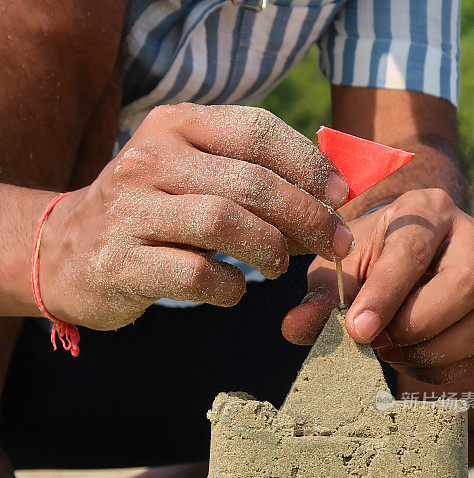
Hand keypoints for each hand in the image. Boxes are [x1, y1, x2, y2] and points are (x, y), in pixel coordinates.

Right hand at [41, 104, 352, 329]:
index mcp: (174, 126)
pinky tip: (232, 291)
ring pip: (222, 221)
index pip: (255, 130)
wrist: (67, 251)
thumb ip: (248, 177)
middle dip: (307, 215)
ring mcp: (130, 210)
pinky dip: (229, 288)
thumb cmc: (151, 213)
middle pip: (249, 181)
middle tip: (335, 244)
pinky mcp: (121, 262)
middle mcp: (149, 159)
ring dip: (269, 248)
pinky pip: (195, 273)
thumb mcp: (191, 176)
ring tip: (278, 266)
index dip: (308, 164)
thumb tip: (328, 201)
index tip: (341, 196)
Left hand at [283, 188, 473, 383]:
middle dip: (416, 324)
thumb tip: (294, 329)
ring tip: (390, 350)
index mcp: (427, 211)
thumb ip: (319, 299)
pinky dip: (441, 367)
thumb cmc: (366, 261)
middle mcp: (472, 237)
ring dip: (433, 349)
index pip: (413, 251)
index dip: (385, 295)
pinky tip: (410, 359)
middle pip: (465, 284)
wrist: (402, 262)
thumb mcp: (338, 270)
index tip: (357, 329)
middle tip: (376, 340)